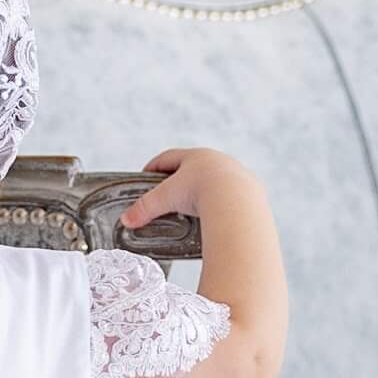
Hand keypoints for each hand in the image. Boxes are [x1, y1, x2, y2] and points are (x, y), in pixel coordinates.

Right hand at [120, 146, 255, 229]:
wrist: (236, 201)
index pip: (168, 158)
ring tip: (193, 208)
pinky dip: (222, 203)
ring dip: (204, 191)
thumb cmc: (201, 192)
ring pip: (216, 180)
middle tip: (168, 196)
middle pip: (193, 167)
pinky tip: (217, 215)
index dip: (154, 168)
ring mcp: (236, 174)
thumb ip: (145, 208)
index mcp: (195, 156)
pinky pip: (232, 196)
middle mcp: (218, 161)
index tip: (145, 178)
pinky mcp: (250, 191)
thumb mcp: (166, 199)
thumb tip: (126, 220)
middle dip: (180, 180)